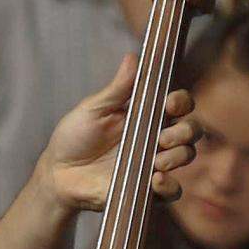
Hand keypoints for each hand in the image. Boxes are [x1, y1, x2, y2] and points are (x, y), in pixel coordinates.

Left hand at [38, 53, 198, 213]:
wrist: (58, 173)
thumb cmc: (74, 137)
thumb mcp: (93, 109)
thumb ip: (117, 88)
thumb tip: (134, 57)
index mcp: (145, 115)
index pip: (178, 104)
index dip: (181, 102)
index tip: (170, 103)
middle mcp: (154, 138)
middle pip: (190, 130)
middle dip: (185, 131)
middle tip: (162, 137)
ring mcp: (152, 164)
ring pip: (185, 156)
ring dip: (178, 155)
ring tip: (157, 159)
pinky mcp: (146, 190)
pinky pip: (172, 192)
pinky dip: (169, 186)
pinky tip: (155, 179)